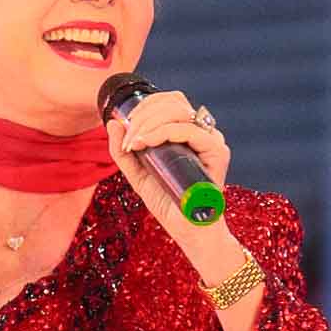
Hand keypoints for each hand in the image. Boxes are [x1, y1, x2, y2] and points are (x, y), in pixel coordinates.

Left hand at [105, 89, 231, 248]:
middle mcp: (202, 132)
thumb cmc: (167, 202)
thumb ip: (123, 151)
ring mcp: (211, 140)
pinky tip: (146, 144)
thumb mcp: (137, 173)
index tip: (125, 127)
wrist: (187, 230)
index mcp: (186, 131)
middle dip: (144, 114)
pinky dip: (164, 133)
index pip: (169, 101)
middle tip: (128, 138)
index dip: (145, 105)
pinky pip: (190, 131)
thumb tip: (112, 121)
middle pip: (174, 101)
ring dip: (150, 123)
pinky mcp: (218, 153)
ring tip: (135, 143)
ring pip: (180, 112)